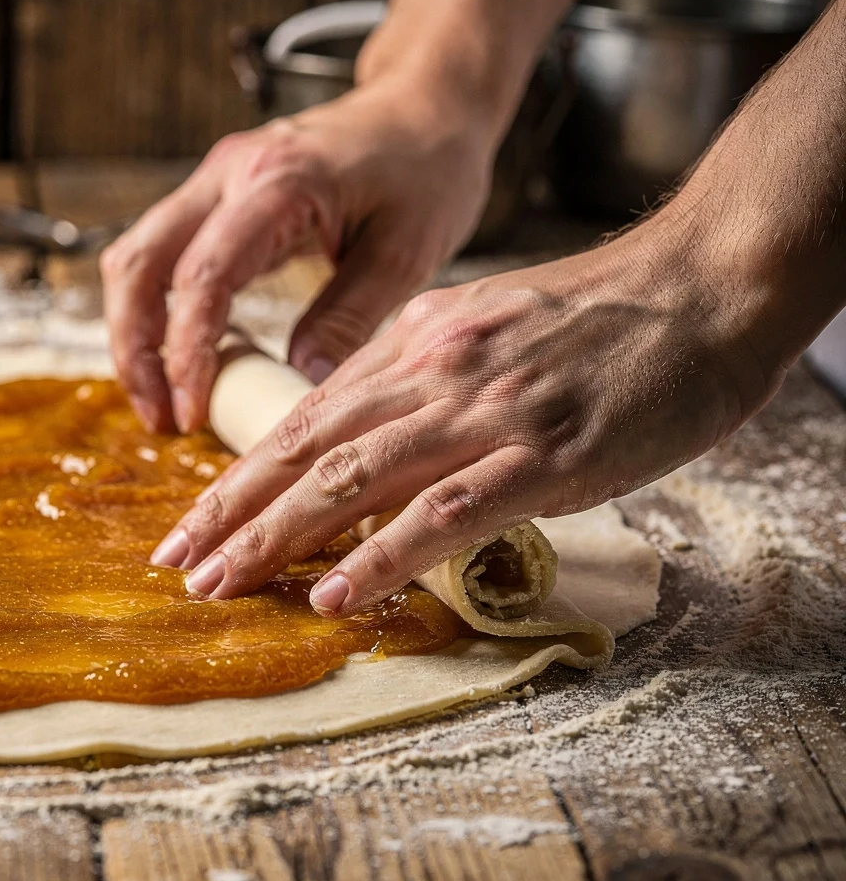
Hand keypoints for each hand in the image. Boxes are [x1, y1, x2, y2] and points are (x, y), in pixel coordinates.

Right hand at [99, 75, 498, 434]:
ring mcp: (214, 179)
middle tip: (161, 417)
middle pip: (139, 262)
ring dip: (134, 331)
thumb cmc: (426, 169)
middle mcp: (229, 173)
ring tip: (163, 399)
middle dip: (134, 347)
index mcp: (278, 182)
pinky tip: (183, 358)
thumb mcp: (407, 252)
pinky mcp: (215, 195)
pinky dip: (157, 309)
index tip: (192, 413)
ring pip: (136, 257)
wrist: (425, 106)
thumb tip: (300, 391)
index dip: (186, 352)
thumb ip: (349, 318)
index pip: (202, 275)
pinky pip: (160, 253)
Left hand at [148, 229, 785, 614]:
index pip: (302, 418)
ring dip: (278, 537)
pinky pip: (442, 513)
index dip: (239, 476)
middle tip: (176, 565)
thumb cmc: (604, 317)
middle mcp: (432, 374)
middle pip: (305, 450)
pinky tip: (336, 593)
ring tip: (223, 583)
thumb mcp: (486, 325)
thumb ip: (421, 374)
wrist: (705, 288)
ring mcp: (485, 415)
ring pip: (352, 480)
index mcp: (414, 345)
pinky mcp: (543, 457)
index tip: (193, 523)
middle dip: (231, 513)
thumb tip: (363, 424)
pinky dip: (381, 557)